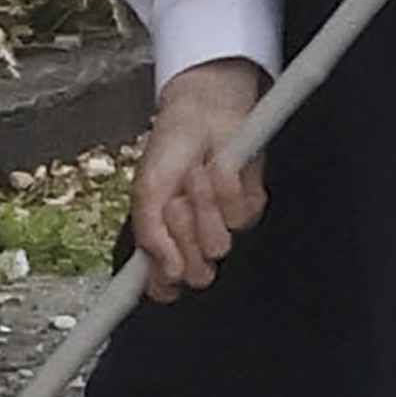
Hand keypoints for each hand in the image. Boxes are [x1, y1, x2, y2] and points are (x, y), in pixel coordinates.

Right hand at [133, 59, 269, 297]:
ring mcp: (222, 223)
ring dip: (205, 204)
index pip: (163, 283)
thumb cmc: (172, 145)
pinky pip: (243, 216)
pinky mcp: (249, 205)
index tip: (164, 286)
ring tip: (197, 177)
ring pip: (220, 244)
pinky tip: (219, 168)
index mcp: (164, 237)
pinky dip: (228, 187)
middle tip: (177, 203)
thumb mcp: (146, 190)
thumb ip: (149, 235)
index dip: (164, 286)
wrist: (205, 110)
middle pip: (196, 272)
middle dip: (185, 233)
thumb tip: (166, 274)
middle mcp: (194, 236)